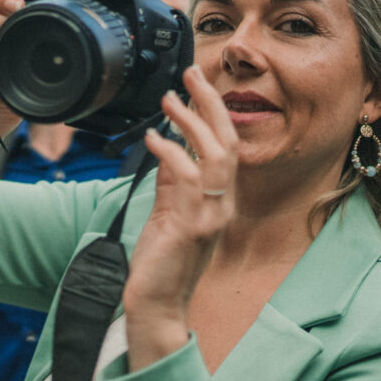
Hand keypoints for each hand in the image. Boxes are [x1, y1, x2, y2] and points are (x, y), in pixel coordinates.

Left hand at [123, 67, 237, 370]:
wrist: (156, 306)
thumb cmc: (161, 264)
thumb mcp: (167, 213)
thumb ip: (172, 182)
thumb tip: (168, 145)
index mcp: (220, 200)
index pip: (225, 145)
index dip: (214, 112)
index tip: (196, 84)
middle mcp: (222, 206)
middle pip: (226, 142)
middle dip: (210, 104)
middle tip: (191, 74)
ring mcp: (210, 217)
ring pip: (212, 156)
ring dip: (189, 123)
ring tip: (168, 100)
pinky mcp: (191, 228)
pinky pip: (187, 179)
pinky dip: (171, 153)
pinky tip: (153, 139)